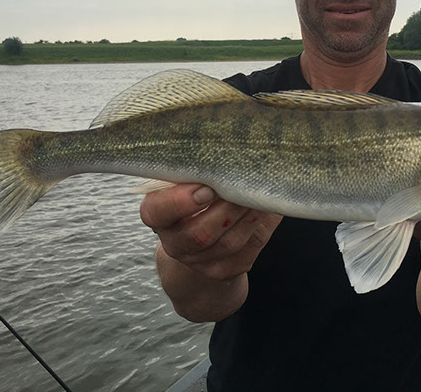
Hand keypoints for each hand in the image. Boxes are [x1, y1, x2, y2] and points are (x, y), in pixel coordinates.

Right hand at [140, 183, 281, 281]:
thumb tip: (228, 150)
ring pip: (227, 243)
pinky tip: (264, 210)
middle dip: (226, 210)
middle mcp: (173, 241)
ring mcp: (197, 261)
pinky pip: (245, 253)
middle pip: (198, 234)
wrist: (203, 234)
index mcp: (158, 214)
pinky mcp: (222, 270)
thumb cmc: (198, 192)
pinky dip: (258, 229)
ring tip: (259, 195)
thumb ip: (200, 169)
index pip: (156, 211)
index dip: (180, 202)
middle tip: (242, 187)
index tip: (206, 189)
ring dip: (247, 217)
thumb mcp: (190, 178)